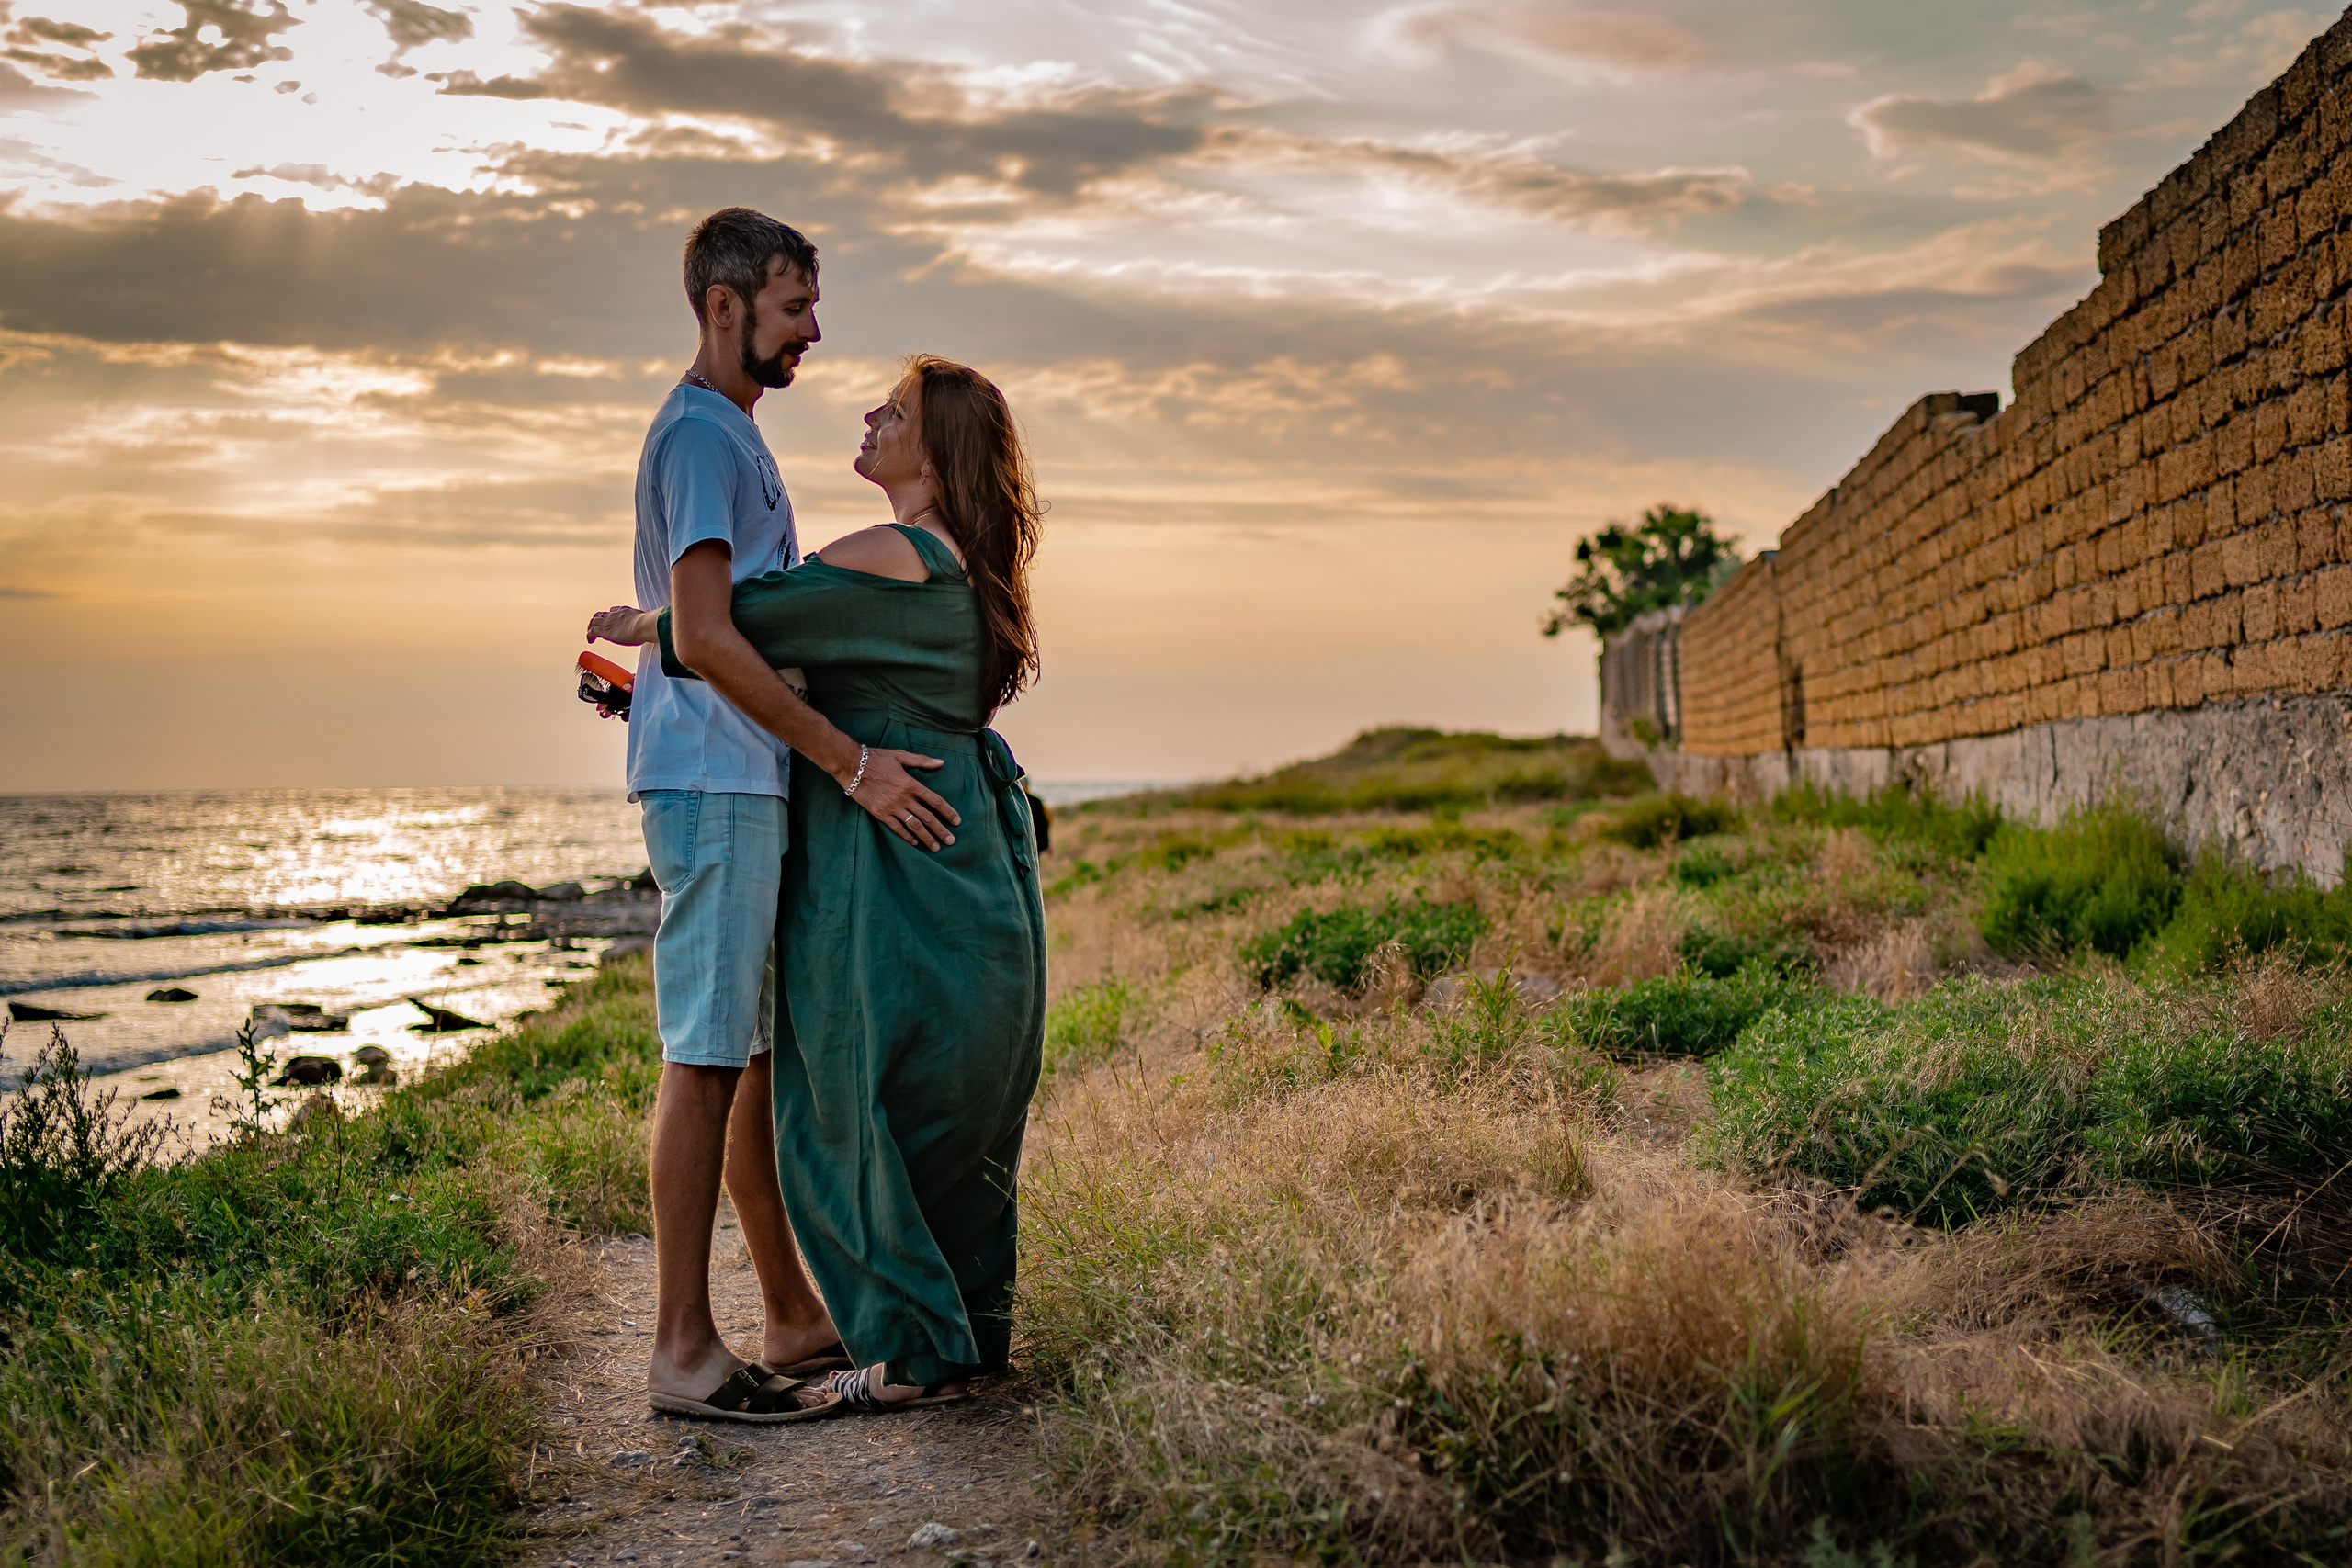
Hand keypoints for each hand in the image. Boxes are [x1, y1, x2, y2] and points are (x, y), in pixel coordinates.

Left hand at [588, 606, 654, 645]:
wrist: (643, 625)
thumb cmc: (647, 624)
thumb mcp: (647, 621)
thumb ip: (647, 623)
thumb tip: (654, 627)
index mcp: (625, 611)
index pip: (614, 610)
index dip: (610, 615)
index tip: (610, 619)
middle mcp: (615, 615)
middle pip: (601, 615)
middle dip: (597, 620)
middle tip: (596, 625)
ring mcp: (608, 622)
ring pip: (594, 622)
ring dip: (591, 627)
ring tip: (590, 633)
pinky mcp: (604, 631)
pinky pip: (592, 632)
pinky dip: (589, 636)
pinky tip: (590, 641)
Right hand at [843, 749, 962, 849]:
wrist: (852, 766)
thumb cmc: (877, 759)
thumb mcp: (900, 755)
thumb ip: (921, 761)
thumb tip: (941, 762)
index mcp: (911, 784)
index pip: (935, 801)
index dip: (948, 812)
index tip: (957, 821)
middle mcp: (904, 798)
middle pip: (927, 817)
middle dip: (941, 830)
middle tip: (951, 841)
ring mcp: (892, 807)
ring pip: (914, 826)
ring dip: (926, 837)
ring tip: (936, 847)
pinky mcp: (880, 814)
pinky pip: (896, 828)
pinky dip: (906, 836)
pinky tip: (915, 843)